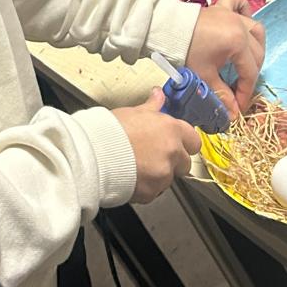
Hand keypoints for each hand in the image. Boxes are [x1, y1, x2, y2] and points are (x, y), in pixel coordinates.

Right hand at [114, 89, 200, 204]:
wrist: (93, 155)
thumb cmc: (109, 132)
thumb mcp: (133, 112)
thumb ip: (152, 106)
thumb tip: (158, 95)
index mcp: (171, 130)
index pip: (194, 140)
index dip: (185, 142)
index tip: (176, 142)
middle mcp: (172, 153)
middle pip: (185, 162)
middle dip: (173, 161)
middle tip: (154, 156)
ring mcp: (163, 174)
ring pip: (169, 178)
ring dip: (158, 175)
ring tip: (137, 167)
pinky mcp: (152, 192)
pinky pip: (154, 191)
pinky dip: (146, 187)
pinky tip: (131, 177)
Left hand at [184, 0, 264, 120]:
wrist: (164, 28)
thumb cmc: (185, 51)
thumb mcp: (204, 75)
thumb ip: (221, 94)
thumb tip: (233, 113)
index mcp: (238, 42)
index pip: (250, 72)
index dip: (245, 92)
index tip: (239, 107)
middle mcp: (241, 25)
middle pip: (257, 54)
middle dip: (250, 74)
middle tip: (238, 90)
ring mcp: (233, 14)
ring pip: (256, 29)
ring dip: (255, 46)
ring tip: (246, 62)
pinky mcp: (222, 7)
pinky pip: (240, 4)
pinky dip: (245, 11)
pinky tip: (242, 25)